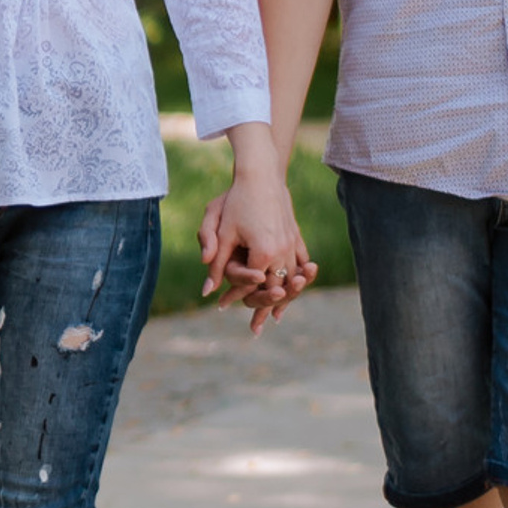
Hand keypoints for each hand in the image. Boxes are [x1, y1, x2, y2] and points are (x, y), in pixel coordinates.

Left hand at [198, 172, 312, 332]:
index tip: (223, 309)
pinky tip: (293, 290)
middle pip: (274, 289)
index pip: (250, 284)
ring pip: (291, 281)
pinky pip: (300, 266)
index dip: (235, 297)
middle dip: (262, 309)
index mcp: (263, 252)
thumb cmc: (237, 201)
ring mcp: (294, 246)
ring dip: (284, 300)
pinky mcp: (298, 238)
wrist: (262, 177)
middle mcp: (283, 253)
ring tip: (274, 318)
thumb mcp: (221, 230)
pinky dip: (297, 281)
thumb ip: (215, 261)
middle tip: (254, 330)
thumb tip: (206, 291)